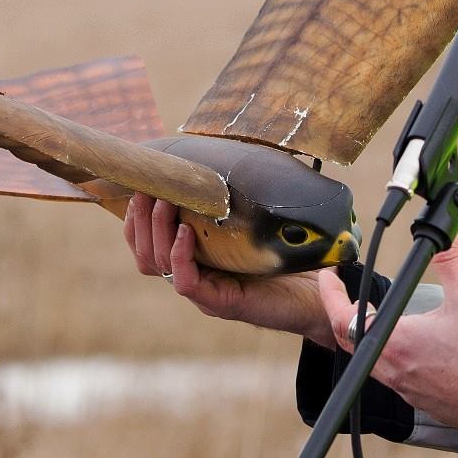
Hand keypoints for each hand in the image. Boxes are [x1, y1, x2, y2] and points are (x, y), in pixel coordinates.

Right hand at [123, 194, 330, 343]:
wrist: (320, 296)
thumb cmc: (290, 258)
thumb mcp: (254, 224)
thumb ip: (234, 202)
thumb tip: (228, 154)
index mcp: (195, 261)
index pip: (147, 245)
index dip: (136, 220)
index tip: (138, 189)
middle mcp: (194, 278)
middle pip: (145, 255)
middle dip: (140, 221)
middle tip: (145, 191)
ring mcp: (205, 293)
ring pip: (159, 266)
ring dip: (156, 231)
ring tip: (162, 202)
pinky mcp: (221, 303)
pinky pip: (185, 281)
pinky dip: (180, 255)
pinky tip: (185, 232)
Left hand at [317, 238, 457, 429]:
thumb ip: (450, 259)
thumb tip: (443, 232)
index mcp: (395, 342)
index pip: (344, 319)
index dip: (331, 296)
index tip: (331, 278)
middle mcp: (395, 370)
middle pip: (353, 342)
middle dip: (346, 315)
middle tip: (350, 295)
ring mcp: (409, 390)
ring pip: (373, 362)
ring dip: (370, 336)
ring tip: (378, 316)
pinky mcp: (425, 401)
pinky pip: (396, 377)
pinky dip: (391, 356)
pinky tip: (411, 346)